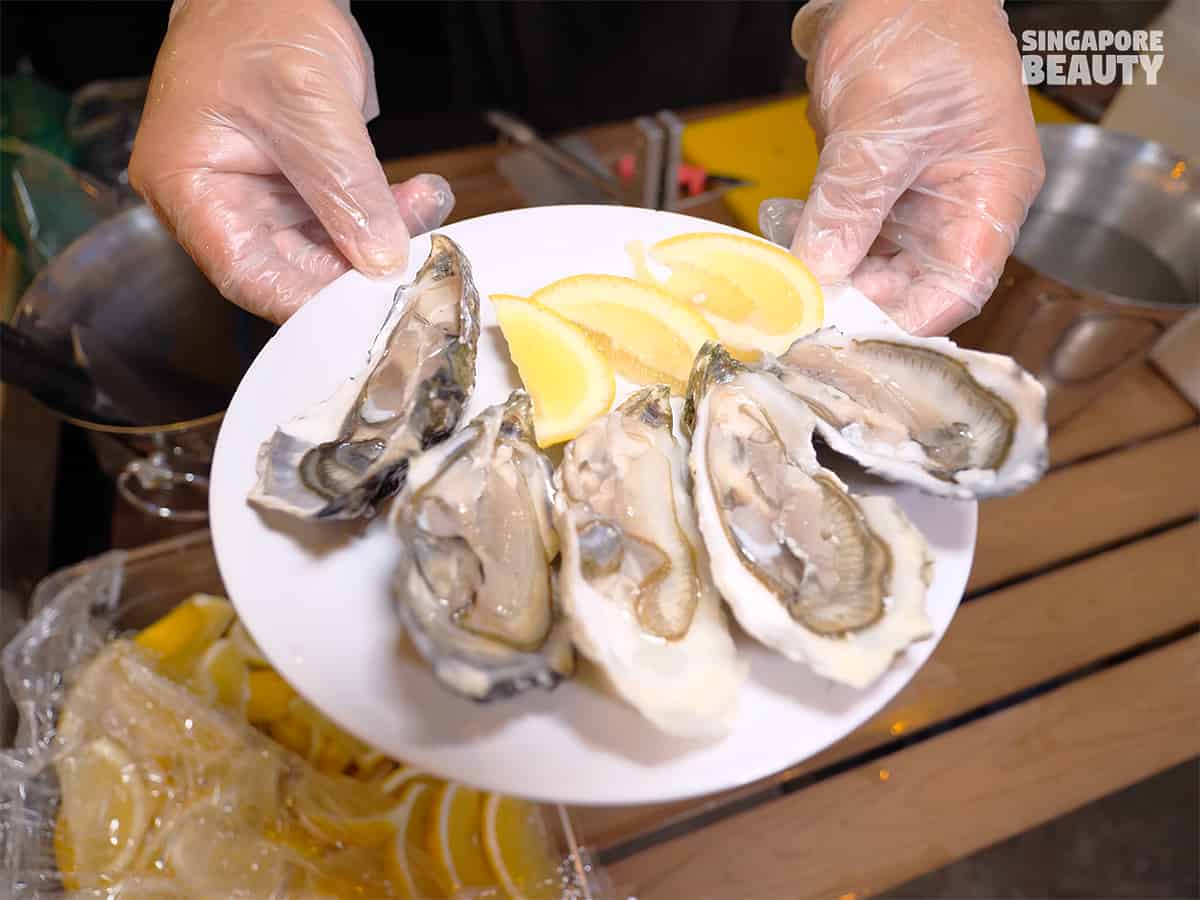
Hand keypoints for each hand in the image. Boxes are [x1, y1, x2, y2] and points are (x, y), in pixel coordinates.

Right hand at [129, 0, 453, 323]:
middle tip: (414, 255)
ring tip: (425, 206)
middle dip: (359, 266)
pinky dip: (388, 215)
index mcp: (190, 187)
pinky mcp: (301, 188)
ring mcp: (263, 197)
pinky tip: (421, 198)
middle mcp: (221, 203)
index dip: (308, 299)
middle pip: (292, 270)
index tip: (367, 305)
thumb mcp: (308, 104)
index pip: (248, 274)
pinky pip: (348, 221)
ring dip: (384, 238)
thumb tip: (381, 259)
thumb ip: (346, 188)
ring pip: (329, 250)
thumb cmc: (259, 20)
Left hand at [763, 0, 1043, 335]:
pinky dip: (821, 248)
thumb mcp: (883, 124)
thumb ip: (852, 201)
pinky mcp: (878, 189)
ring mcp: (916, 199)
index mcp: (990, 194)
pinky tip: (788, 256)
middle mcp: (958, 206)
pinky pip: (850, 235)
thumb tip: (821, 268)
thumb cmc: (921, 30)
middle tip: (804, 314)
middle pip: (914, 286)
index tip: (851, 332)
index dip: (909, 319)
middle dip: (861, 302)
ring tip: (788, 291)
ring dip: (834, 278)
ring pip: (876, 266)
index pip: (960, 286)